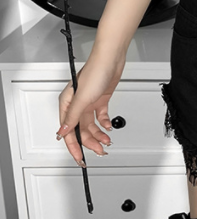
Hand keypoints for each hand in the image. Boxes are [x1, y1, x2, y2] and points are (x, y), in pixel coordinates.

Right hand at [56, 50, 126, 166]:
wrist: (111, 60)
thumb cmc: (95, 72)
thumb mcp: (82, 98)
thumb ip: (73, 116)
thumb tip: (62, 132)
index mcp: (67, 104)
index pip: (68, 131)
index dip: (74, 146)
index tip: (80, 158)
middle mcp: (77, 104)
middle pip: (81, 130)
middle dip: (90, 143)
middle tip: (99, 152)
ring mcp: (89, 102)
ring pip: (91, 125)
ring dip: (99, 134)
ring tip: (106, 141)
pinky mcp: (100, 99)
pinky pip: (101, 116)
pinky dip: (105, 123)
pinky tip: (108, 127)